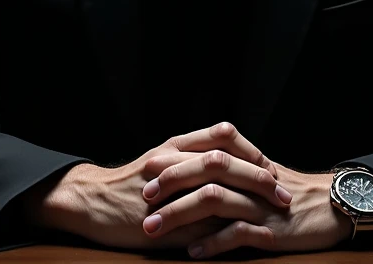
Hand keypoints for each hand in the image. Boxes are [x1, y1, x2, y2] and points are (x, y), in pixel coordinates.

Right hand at [24, 122, 282, 248]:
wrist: (91, 201)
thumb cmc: (131, 183)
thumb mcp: (162, 160)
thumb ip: (193, 159)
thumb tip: (235, 167)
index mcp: (175, 145)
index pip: (223, 135)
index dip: (251, 150)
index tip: (272, 166)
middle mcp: (172, 160)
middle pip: (224, 160)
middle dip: (258, 176)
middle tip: (282, 192)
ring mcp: (165, 189)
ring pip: (214, 189)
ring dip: (246, 201)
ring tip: (270, 212)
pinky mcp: (159, 218)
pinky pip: (197, 222)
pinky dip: (221, 229)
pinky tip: (241, 236)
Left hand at [145, 162, 351, 257]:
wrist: (334, 209)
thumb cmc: (290, 194)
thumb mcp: (258, 177)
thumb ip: (229, 172)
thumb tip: (187, 172)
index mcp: (247, 161)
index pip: (206, 150)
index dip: (175, 158)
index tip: (145, 169)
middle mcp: (251, 179)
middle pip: (206, 170)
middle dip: (171, 183)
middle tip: (144, 197)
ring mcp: (261, 204)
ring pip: (215, 200)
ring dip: (180, 214)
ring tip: (155, 228)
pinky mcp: (273, 230)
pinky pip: (238, 234)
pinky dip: (212, 243)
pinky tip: (192, 252)